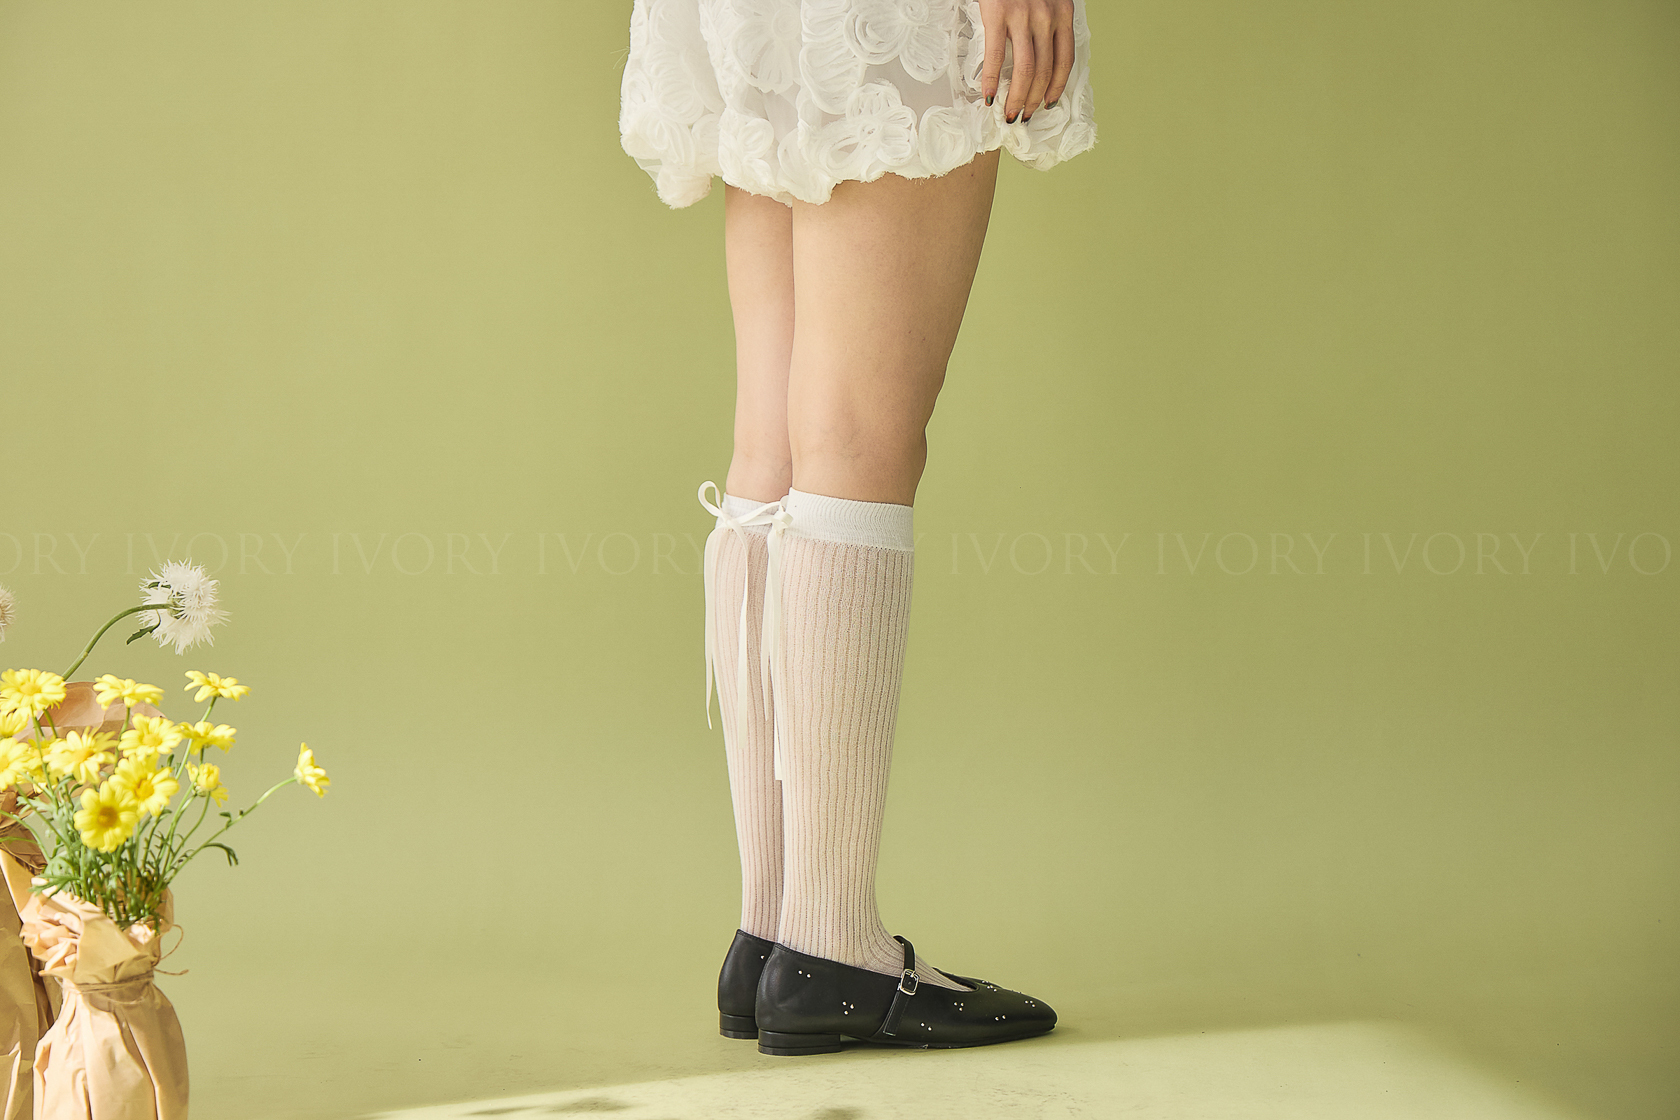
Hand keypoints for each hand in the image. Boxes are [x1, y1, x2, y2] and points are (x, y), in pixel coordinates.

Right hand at [978, 0, 1075, 123]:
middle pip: (1045, 71)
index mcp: (1063, 13)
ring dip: (1017, 98)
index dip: (1057, 87)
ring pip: (1025, 70)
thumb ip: (1046, 21)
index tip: (1048, 103)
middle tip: (1023, 116)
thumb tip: (1038, 53)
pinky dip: (990, 80)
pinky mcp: (998, 14)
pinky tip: (988, 96)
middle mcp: (1047, 17)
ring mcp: (1022, 16)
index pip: (1065, 60)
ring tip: (1009, 113)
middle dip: (1034, 99)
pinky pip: (995, 56)